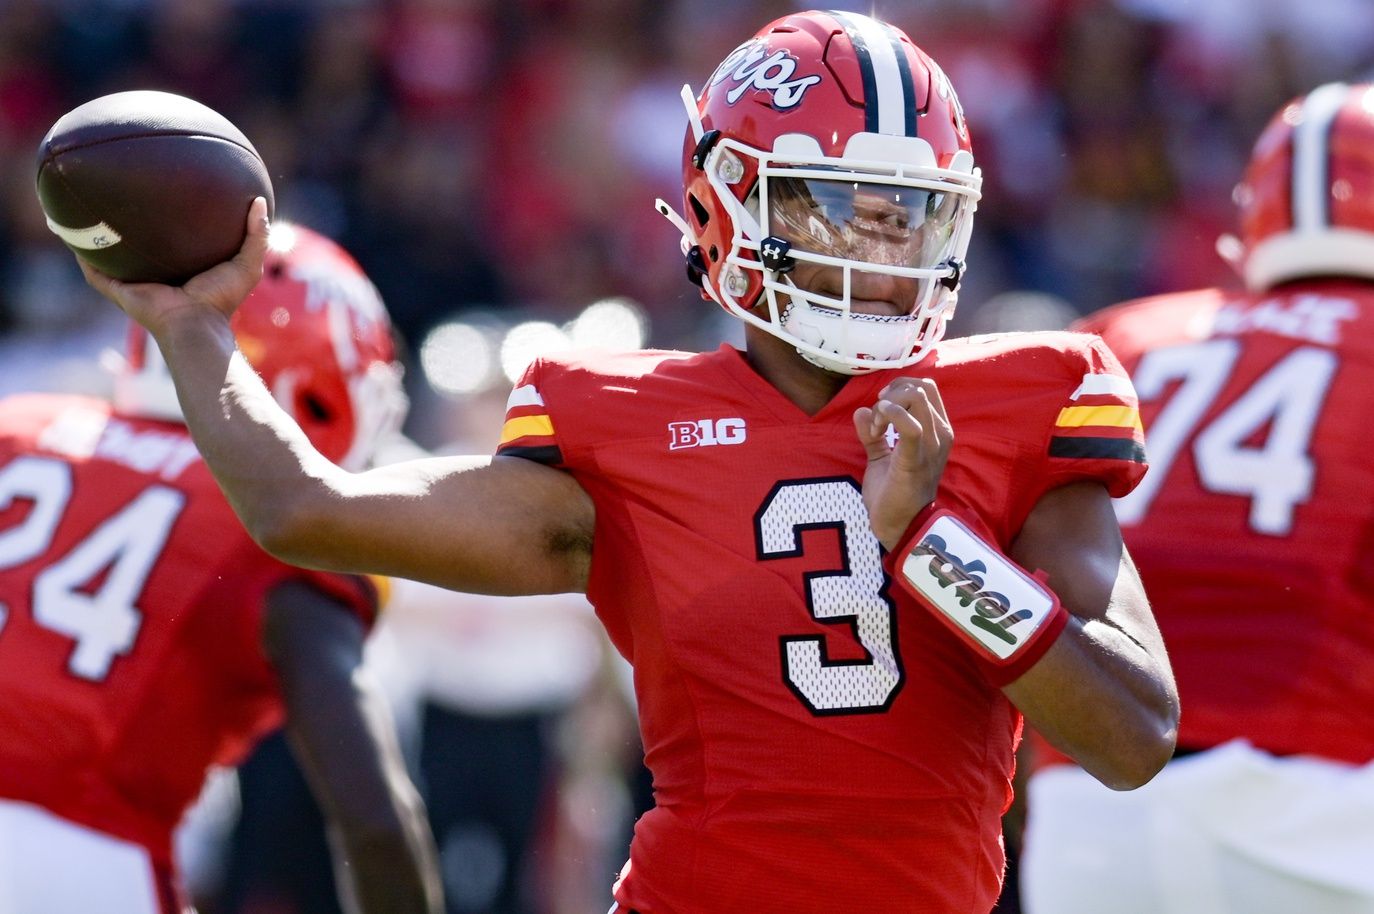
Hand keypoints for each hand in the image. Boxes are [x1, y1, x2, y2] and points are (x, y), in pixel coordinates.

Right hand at [78, 196, 269, 337]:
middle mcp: (155, 275)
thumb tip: (260, 201)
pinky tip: (68, 232)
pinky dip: (81, 254)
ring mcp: (134, 283)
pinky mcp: (118, 290)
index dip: (164, 222)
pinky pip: (94, 271)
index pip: (169, 241)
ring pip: (107, 257)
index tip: (162, 195)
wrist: (196, 323)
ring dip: (93, 238)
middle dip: (125, 226)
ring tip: (81, 209)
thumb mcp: (247, 264)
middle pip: (135, 247)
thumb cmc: (222, 299)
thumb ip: (257, 234)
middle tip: (118, 197)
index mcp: (180, 268)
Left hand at [852, 376, 952, 549]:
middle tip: (877, 419)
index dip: (899, 387)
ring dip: (887, 407)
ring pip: (917, 397)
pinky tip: (878, 429)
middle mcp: (941, 434)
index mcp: (937, 431)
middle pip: (922, 387)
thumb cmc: (894, 494)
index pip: (927, 388)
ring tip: (877, 430)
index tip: (881, 407)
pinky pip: (911, 425)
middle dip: (892, 394)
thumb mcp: (881, 457)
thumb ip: (873, 434)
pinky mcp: (916, 459)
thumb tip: (861, 411)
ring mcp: (932, 446)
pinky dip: (890, 415)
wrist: (899, 527)